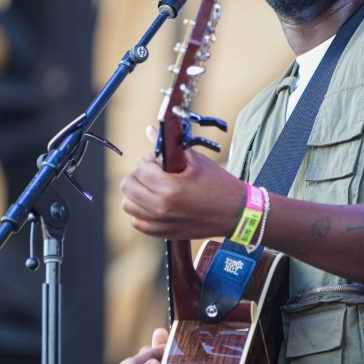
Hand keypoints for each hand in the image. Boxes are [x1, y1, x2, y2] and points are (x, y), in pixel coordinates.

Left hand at [120, 144, 244, 240]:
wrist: (236, 213)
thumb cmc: (219, 185)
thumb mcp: (196, 161)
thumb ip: (169, 146)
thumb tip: (149, 130)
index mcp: (170, 188)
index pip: (140, 169)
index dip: (149, 161)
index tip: (159, 161)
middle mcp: (161, 208)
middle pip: (128, 187)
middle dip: (138, 175)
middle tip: (154, 173)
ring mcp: (161, 223)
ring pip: (128, 205)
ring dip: (136, 193)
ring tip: (152, 188)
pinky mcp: (163, 233)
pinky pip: (137, 222)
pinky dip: (141, 211)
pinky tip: (154, 203)